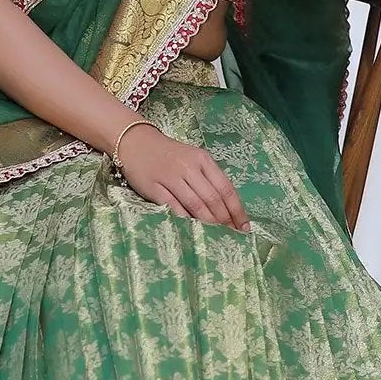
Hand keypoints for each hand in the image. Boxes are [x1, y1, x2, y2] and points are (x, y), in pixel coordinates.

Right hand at [115, 123, 250, 231]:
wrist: (136, 142)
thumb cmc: (169, 154)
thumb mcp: (193, 159)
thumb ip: (209, 179)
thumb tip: (226, 209)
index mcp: (203, 160)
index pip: (226, 188)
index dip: (237, 210)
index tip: (244, 227)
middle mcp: (189, 168)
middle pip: (213, 198)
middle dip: (225, 220)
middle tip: (232, 236)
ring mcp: (171, 178)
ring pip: (196, 205)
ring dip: (209, 223)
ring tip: (217, 236)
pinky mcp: (154, 188)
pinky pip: (174, 207)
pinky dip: (186, 220)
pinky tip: (194, 230)